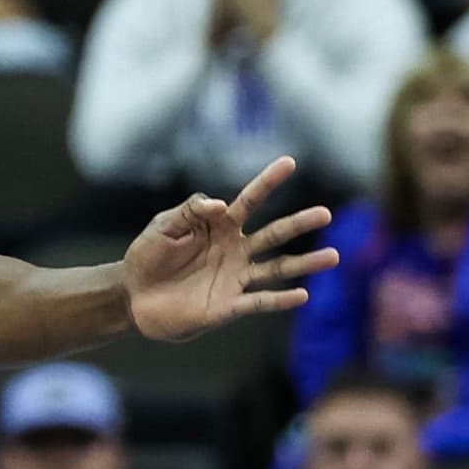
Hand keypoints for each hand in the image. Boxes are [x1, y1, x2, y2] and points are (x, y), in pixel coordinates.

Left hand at [121, 159, 337, 342]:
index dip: (268, 181)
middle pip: (273, 234)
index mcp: (220, 225)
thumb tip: (221, 205)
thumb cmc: (148, 256)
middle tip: (326, 214)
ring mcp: (235, 277)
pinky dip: (281, 299)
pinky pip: (260, 301)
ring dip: (304, 263)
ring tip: (333, 256)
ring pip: (277, 268)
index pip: (250, 200)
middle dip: (299, 223)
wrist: (134, 297)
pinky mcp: (229, 305)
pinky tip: (302, 294)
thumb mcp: (163, 226)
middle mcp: (235, 249)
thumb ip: (190, 211)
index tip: (289, 162)